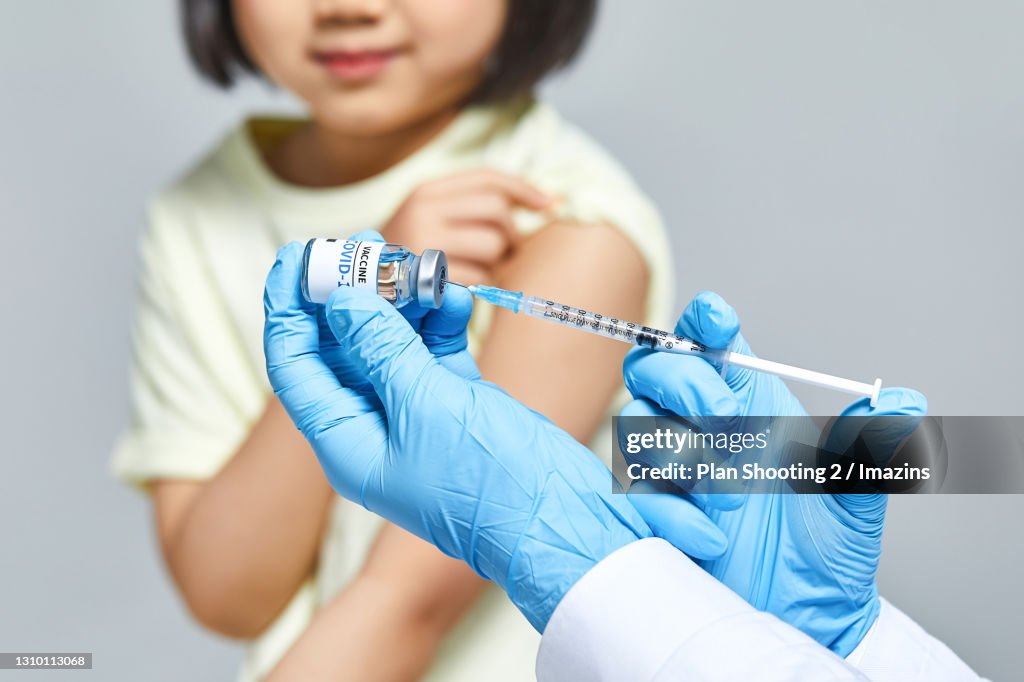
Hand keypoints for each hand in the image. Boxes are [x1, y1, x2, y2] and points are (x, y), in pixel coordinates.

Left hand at [263, 243, 726, 630]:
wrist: (558, 516)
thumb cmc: (487, 480)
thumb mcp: (425, 405)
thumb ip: (381, 347)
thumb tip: (343, 299)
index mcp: (346, 441)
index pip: (296, 366)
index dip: (289, 309)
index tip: (295, 256)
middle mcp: (373, 425)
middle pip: (343, 346)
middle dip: (353, 293)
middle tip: (369, 242)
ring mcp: (417, 412)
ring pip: (393, 340)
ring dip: (404, 299)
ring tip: (421, 262)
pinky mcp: (455, 401)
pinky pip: (435, 348)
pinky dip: (442, 319)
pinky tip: (456, 295)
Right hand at [380, 169, 553, 284]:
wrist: (361, 292)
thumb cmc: (410, 258)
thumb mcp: (431, 219)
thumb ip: (473, 206)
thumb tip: (545, 201)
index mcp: (425, 191)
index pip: (487, 178)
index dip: (524, 189)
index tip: (550, 204)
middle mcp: (423, 211)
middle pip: (496, 210)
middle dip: (510, 233)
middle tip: (504, 252)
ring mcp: (424, 244)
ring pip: (493, 245)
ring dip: (495, 263)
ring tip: (475, 270)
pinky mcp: (429, 279)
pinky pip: (481, 278)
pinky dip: (481, 286)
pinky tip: (462, 287)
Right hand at [621, 292, 926, 655]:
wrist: (803, 616)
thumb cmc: (827, 551)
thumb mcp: (855, 497)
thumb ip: (870, 448)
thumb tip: (904, 403)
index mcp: (749, 405)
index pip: (711, 344)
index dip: (705, 324)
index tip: (718, 320)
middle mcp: (703, 427)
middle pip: (656, 369)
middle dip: (685, 382)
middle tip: (723, 413)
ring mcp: (672, 467)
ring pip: (637, 422)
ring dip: (679, 450)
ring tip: (730, 494)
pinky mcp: (653, 509)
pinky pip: (636, 489)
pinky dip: (670, 510)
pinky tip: (712, 536)